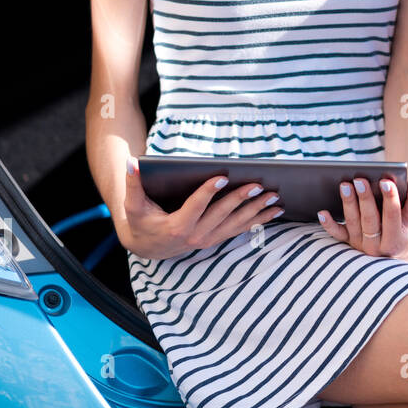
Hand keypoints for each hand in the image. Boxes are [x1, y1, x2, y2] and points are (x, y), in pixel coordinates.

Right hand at [119, 155, 285, 258]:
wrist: (148, 246)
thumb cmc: (141, 220)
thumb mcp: (133, 204)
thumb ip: (133, 183)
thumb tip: (132, 161)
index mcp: (176, 226)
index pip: (195, 207)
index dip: (208, 192)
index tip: (222, 177)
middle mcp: (195, 236)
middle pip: (222, 215)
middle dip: (241, 199)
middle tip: (257, 184)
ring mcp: (208, 239)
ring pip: (236, 224)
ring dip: (257, 211)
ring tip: (274, 197)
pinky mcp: (216, 238)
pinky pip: (241, 229)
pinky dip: (259, 220)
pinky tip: (276, 211)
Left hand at [318, 171, 407, 262]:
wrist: (399, 254)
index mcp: (397, 240)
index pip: (393, 218)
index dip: (390, 200)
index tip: (386, 181)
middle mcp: (378, 247)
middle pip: (370, 221)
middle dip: (365, 199)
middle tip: (359, 180)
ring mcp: (361, 246)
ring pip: (353, 224)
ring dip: (348, 204)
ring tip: (345, 185)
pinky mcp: (349, 243)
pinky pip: (337, 234)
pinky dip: (329, 224)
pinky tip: (322, 212)